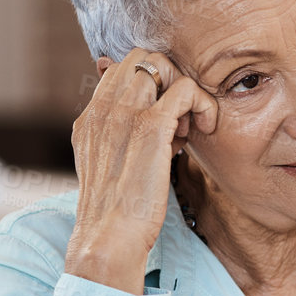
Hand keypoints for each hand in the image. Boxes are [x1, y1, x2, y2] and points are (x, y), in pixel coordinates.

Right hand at [64, 47, 217, 293]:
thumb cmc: (117, 213)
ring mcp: (125, 113)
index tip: (165, 124)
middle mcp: (104, 108)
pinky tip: (203, 131)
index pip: (122, 71)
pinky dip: (203, 104)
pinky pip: (186, 88)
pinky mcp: (151, 126)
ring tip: (187, 130)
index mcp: (91, 117)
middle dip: (168, 81)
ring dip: (183, 90)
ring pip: (162, 65)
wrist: (108, 237)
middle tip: (179, 121)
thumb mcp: (111, 169)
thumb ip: (123, 142)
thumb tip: (157, 128)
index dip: (150, 89)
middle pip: (142, 59)